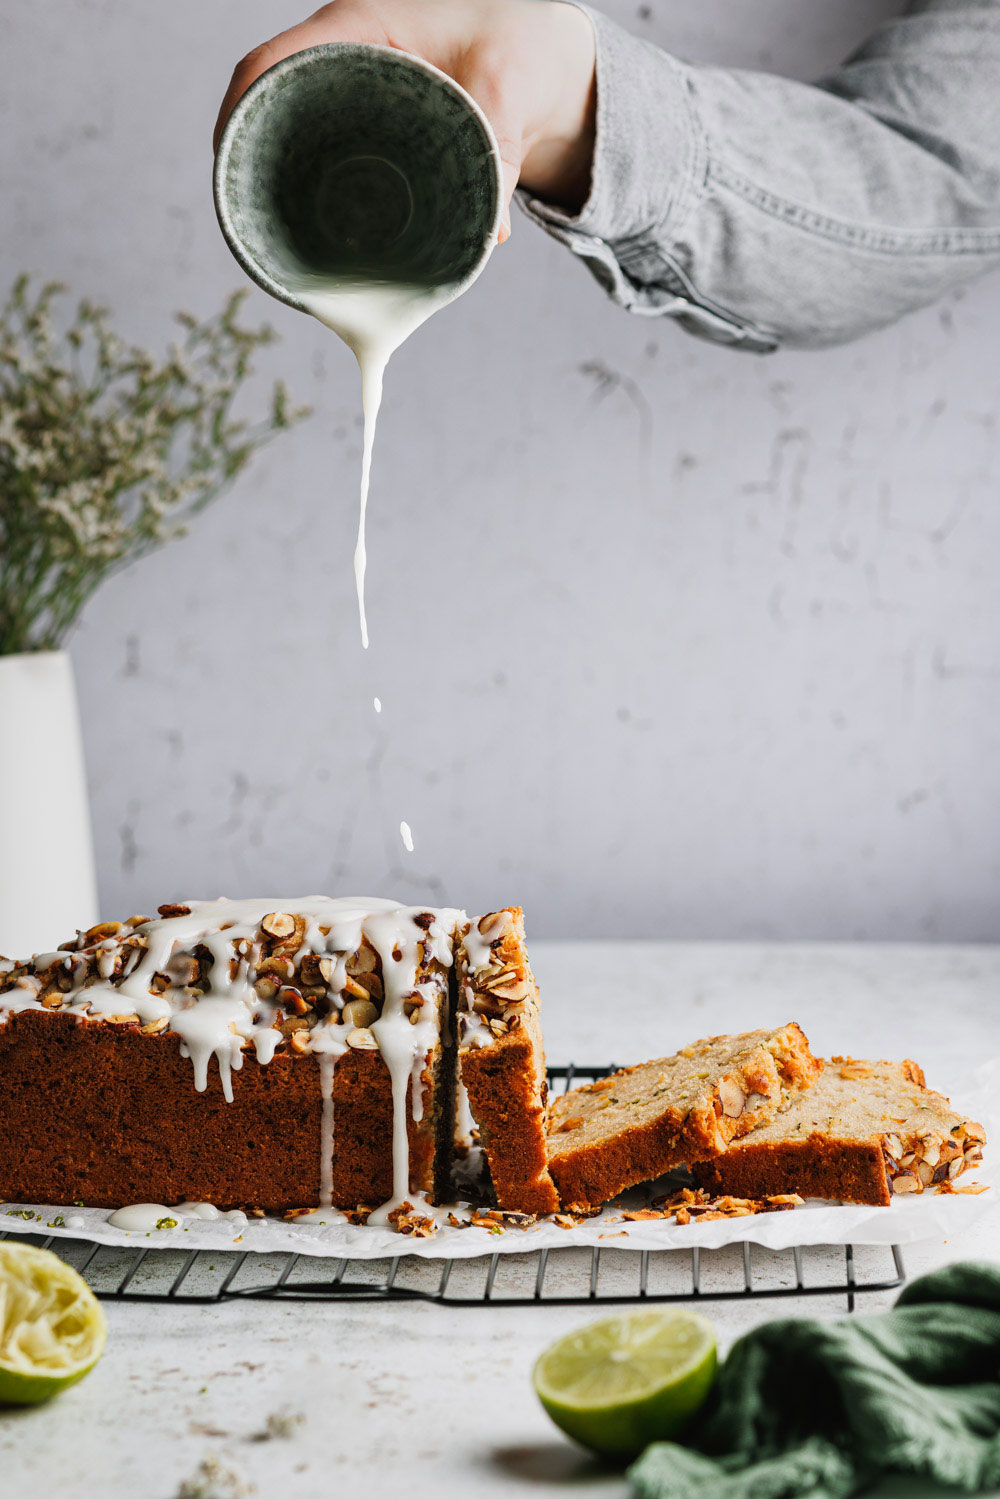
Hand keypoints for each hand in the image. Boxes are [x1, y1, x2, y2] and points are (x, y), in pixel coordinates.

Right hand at [213, 0, 596, 240]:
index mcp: (363, 27)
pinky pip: (325, 152)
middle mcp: (348, 58)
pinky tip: (303, 229)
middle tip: (240, 213)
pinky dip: (311, 186)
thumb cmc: (521, 48)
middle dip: (248, 153)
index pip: (274, 60)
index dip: (239, 107)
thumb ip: (501, 153)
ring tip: (265, 232)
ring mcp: (355, 95)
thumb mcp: (510, 89)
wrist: (542, 56)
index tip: (225, 157)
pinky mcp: (370, 128)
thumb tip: (489, 236)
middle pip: (273, 102)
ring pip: (296, 132)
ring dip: (276, 176)